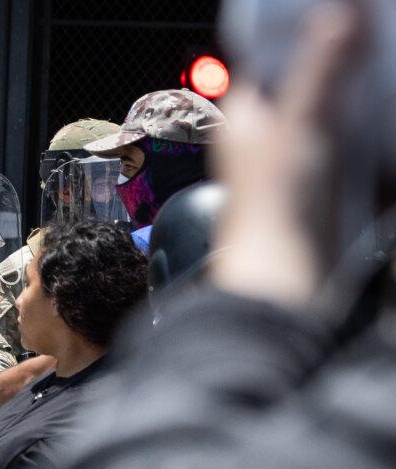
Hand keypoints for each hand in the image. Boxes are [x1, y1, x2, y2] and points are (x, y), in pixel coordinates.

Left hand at [212, 1, 361, 304]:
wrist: (286, 282)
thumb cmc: (274, 211)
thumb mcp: (300, 124)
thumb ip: (320, 67)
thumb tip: (340, 14)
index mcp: (246, 117)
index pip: (272, 58)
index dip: (305, 32)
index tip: (345, 12)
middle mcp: (269, 137)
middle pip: (312, 83)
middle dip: (345, 61)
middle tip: (377, 34)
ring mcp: (301, 163)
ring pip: (338, 113)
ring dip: (362, 95)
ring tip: (387, 68)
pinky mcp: (330, 188)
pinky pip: (357, 146)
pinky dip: (373, 132)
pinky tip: (387, 121)